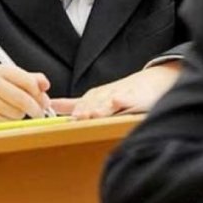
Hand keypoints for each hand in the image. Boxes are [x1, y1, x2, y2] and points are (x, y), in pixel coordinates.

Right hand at [0, 63, 50, 131]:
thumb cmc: (0, 91)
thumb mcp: (15, 80)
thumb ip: (34, 80)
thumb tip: (46, 85)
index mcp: (2, 70)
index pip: (29, 81)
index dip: (40, 93)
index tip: (45, 100)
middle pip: (24, 100)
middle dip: (36, 109)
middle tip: (40, 112)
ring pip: (17, 114)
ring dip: (21, 116)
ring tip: (16, 112)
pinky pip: (7, 124)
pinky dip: (11, 124)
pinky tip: (6, 118)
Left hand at [51, 63, 179, 119]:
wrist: (151, 83)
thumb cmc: (122, 94)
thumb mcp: (96, 98)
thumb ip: (73, 104)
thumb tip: (51, 105)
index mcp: (95, 97)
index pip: (81, 105)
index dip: (73, 111)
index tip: (62, 116)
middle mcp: (106, 96)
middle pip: (93, 105)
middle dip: (84, 112)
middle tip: (75, 119)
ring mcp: (122, 96)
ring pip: (109, 104)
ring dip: (100, 108)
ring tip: (92, 115)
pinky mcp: (137, 99)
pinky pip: (129, 100)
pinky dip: (123, 100)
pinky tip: (117, 101)